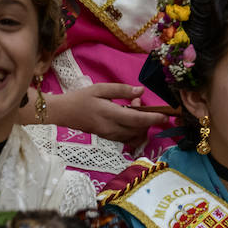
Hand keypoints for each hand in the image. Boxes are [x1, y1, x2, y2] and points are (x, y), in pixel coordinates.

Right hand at [48, 84, 166, 144]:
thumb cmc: (81, 98)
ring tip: (131, 106)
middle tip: (137, 101)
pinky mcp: (109, 138)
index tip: (165, 115)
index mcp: (110, 114)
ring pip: (135, 135)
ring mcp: (110, 136)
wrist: (62, 113)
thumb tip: (141, 91)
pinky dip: (133, 129)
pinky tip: (126, 117)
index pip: (137, 119)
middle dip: (147, 118)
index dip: (153, 119)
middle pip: (139, 129)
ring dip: (140, 123)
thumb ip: (122, 90)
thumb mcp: (100, 89)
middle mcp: (112, 128)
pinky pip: (128, 137)